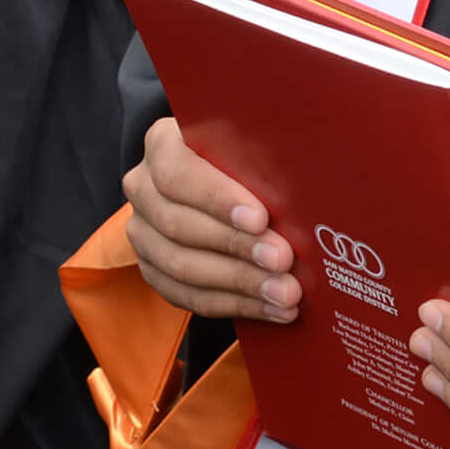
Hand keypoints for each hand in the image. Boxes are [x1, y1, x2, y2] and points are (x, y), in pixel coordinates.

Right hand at [120, 117, 298, 322]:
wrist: (221, 177)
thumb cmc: (244, 154)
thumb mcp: (250, 141)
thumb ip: (262, 155)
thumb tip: (306, 177)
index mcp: (162, 145)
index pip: (178, 175)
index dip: (218, 199)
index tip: (260, 219)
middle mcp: (143, 188)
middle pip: (180, 225)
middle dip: (237, 247)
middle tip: (283, 261)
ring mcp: (143, 231)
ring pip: (181, 267)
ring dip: (240, 284)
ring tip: (285, 293)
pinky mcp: (152, 268)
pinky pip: (186, 295)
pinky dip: (234, 304)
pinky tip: (271, 307)